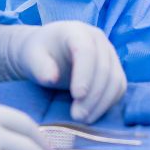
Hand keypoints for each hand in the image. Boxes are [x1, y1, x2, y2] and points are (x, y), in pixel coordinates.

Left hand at [0, 22, 126, 122]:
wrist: (47, 51)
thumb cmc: (38, 53)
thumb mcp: (31, 57)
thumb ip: (39, 66)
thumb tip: (51, 78)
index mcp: (76, 31)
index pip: (87, 51)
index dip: (85, 74)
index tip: (77, 96)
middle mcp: (98, 39)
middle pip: (104, 68)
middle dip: (93, 95)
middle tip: (77, 116)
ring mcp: (109, 53)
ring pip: (115, 79)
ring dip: (102, 102)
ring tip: (84, 119)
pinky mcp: (114, 68)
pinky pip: (119, 87)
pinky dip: (109, 102)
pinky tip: (93, 114)